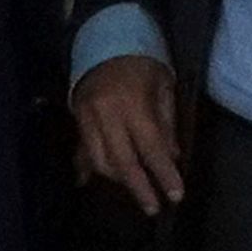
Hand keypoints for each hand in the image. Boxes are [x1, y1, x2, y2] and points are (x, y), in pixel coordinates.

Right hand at [70, 54, 186, 216]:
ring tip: (134, 188)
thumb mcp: (163, 86)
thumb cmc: (142, 63)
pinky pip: (83, 153)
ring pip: (101, 163)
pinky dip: (91, 170)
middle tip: (153, 208)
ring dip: (119, 180)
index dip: (164, 174)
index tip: (175, 196)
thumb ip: (166, 123)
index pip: (151, 148)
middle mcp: (107, 114)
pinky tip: (92, 182)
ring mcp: (87, 119)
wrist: (105, 42)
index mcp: (133, 103)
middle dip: (139, 188)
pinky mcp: (77, 121)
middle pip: (122, 163)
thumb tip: (172, 158)